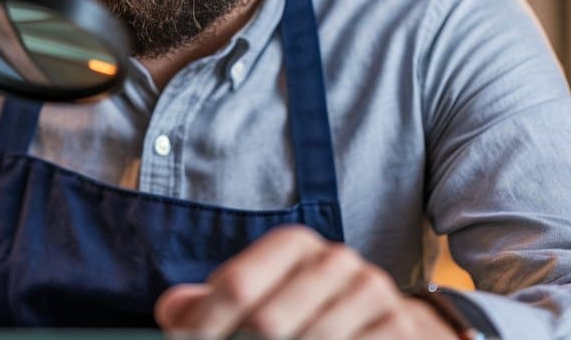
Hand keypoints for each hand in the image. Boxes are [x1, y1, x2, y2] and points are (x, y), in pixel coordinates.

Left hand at [154, 225, 457, 339]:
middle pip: (267, 323)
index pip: (235, 286)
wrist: (382, 324)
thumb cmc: (300, 312)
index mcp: (293, 244)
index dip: (205, 327)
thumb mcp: (257, 297)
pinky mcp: (398, 327)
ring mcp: (372, 292)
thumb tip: (172, 312)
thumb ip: (208, 304)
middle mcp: (336, 260)